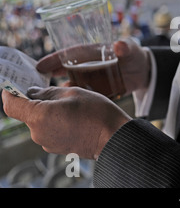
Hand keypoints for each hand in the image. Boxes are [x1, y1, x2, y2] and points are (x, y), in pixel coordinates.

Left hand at [1, 86, 130, 158]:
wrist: (114, 137)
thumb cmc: (96, 112)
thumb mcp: (73, 92)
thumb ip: (48, 91)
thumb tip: (32, 93)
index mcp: (39, 116)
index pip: (11, 105)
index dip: (10, 93)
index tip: (15, 85)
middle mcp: (38, 133)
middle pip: (28, 113)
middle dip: (38, 101)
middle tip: (59, 92)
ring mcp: (47, 142)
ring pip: (40, 121)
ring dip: (50, 111)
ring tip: (73, 106)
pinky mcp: (57, 148)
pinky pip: (50, 130)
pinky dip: (57, 122)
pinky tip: (76, 118)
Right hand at [36, 38, 150, 94]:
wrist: (143, 71)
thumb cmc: (134, 54)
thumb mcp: (130, 48)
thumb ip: (125, 47)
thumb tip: (119, 46)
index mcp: (90, 52)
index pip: (68, 54)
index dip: (53, 60)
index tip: (39, 66)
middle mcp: (85, 66)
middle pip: (62, 71)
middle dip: (48, 79)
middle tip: (32, 87)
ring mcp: (89, 80)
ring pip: (70, 87)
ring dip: (60, 94)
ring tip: (48, 103)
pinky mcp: (95, 92)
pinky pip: (81, 98)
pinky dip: (74, 104)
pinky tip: (66, 113)